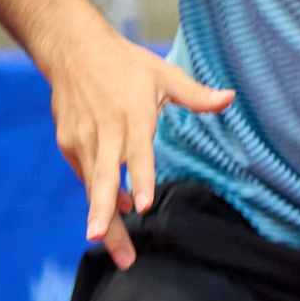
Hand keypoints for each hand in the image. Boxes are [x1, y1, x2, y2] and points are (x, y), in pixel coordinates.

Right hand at [44, 25, 232, 268]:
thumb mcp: (164, 74)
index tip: (140, 206)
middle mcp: (104, 131)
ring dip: (100, 216)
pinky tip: (113, 215)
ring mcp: (82, 140)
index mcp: (132, 115)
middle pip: (102, 178)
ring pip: (92, 185)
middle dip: (102, 212)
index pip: (136, 152)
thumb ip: (196, 94)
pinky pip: (86, 177)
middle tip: (102, 240)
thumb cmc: (125, 64)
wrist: (72, 51)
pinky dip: (98, 196)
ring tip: (114, 249)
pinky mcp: (69, 144)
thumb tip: (230, 98)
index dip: (138, 179)